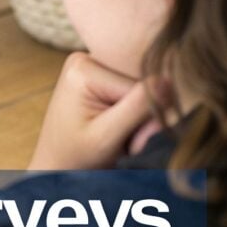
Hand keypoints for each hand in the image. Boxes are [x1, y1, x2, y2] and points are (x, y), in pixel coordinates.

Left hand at [28, 52, 164, 170]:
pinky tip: (118, 127)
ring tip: (117, 136)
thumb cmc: (74, 157)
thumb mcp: (106, 136)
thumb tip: (169, 78)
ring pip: (141, 90)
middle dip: (140, 117)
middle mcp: (88, 58)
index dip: (144, 117)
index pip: (140, 86)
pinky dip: (133, 115)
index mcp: (83, 67)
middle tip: (122, 140)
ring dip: (138, 118)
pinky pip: (134, 93)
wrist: (56, 167)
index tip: (128, 140)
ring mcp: (94, 66)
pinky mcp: (102, 77)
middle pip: (141, 83)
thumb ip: (137, 107)